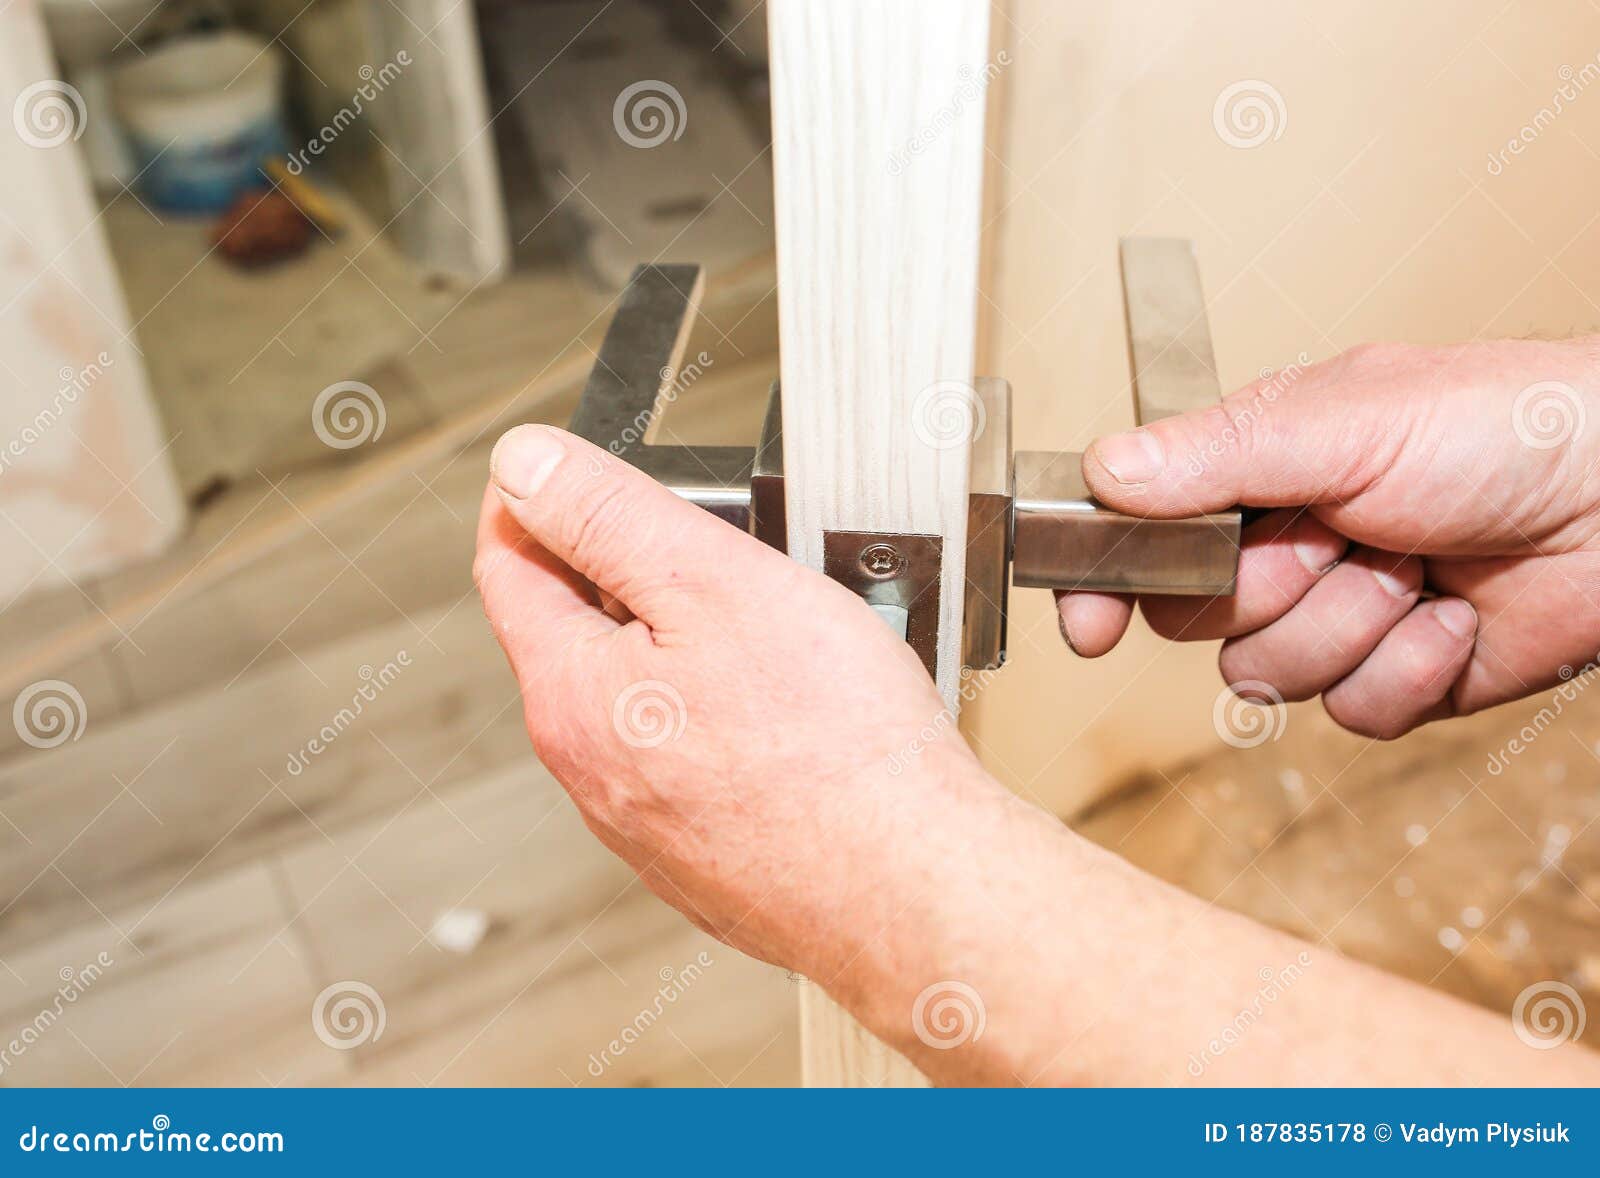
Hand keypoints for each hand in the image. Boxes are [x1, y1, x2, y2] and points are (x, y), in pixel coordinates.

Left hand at [474, 424, 999, 985]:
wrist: (914, 889)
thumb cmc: (836, 751)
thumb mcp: (712, 585)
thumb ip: (607, 516)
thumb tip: (522, 465)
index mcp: (570, 698)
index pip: (507, 567)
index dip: (531, 496)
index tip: (561, 463)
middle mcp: (592, 773)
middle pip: (575, 633)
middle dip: (623, 568)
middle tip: (699, 531)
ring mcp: (649, 824)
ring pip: (641, 698)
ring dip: (680, 642)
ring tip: (765, 619)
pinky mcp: (708, 856)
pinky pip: (692, 756)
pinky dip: (721, 711)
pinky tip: (789, 708)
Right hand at [1057, 338, 1599, 737]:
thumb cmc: (1503, 425)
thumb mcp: (1344, 423)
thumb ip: (1217, 455)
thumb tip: (1106, 472)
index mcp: (1255, 475)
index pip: (1142, 536)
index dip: (1106, 584)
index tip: (1090, 624)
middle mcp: (1285, 548)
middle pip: (1195, 620)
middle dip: (1266, 590)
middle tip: (1331, 539)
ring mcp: (1339, 617)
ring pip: (1268, 676)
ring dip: (1349, 626)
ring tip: (1413, 569)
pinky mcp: (1398, 677)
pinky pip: (1351, 714)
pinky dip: (1409, 670)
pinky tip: (1454, 617)